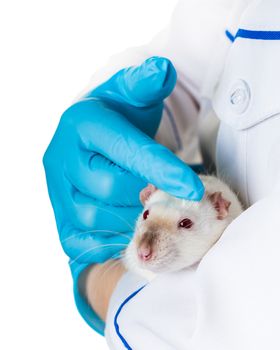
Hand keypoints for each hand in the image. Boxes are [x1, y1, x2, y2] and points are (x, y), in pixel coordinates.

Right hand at [43, 57, 203, 263]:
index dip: (163, 170)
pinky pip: (79, 240)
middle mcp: (61, 157)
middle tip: (168, 194)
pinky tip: (127, 228)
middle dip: (145, 194)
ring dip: (130, 218)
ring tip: (149, 208)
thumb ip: (147, 81)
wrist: (88, 137)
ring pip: (94, 218)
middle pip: (109, 188)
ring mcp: (56, 190)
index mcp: (82, 123)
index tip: (194, 189)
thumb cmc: (117, 115)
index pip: (126, 150)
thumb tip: (163, 71)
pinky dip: (107, 242)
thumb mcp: (131, 92)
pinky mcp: (57, 216)